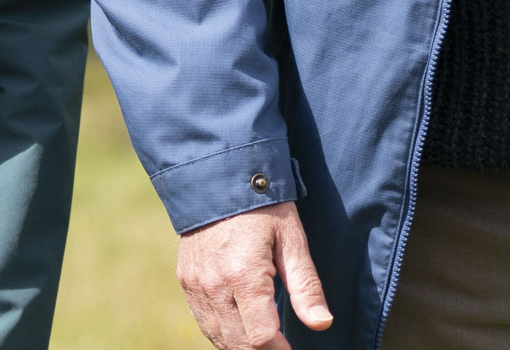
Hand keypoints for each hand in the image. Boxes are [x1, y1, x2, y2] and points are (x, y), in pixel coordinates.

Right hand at [176, 200, 334, 348]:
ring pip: (218, 337)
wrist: (219, 176)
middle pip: (239, 344)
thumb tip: (322, 324)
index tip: (293, 349)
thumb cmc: (262, 206)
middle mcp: (214, 284)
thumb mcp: (292, 239)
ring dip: (241, 345)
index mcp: (243, 275)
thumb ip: (305, 286)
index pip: (262, 337)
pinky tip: (240, 328)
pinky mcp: (186, 280)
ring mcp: (195, 284)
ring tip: (264, 339)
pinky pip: (203, 321)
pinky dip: (222, 332)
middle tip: (282, 344)